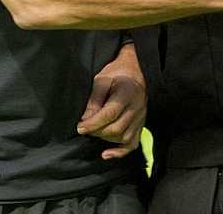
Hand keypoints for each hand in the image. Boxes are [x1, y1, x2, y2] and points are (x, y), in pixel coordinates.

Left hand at [77, 43, 146, 159]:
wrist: (136, 70)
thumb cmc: (116, 73)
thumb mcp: (102, 79)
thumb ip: (94, 99)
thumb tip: (86, 120)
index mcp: (127, 91)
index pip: (110, 113)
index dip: (93, 123)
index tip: (80, 127)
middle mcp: (138, 106)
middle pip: (117, 127)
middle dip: (97, 131)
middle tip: (84, 127)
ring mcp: (142, 116)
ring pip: (124, 137)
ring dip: (106, 139)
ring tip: (94, 131)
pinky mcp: (142, 124)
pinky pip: (133, 143)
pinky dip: (120, 152)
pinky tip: (106, 153)